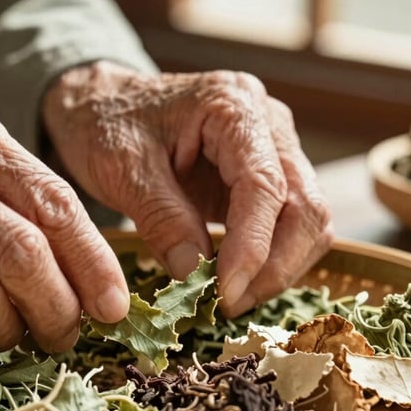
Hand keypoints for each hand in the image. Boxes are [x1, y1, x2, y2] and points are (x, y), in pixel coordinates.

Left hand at [42, 62, 333, 316]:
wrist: (103, 105)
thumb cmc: (106, 125)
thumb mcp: (121, 168)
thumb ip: (161, 217)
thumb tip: (194, 274)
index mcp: (233, 105)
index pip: (264, 184)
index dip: (253, 246)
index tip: (226, 293)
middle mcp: (267, 122)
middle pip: (305, 205)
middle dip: (274, 265)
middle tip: (228, 304)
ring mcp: (273, 148)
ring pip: (307, 220)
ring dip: (277, 267)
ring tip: (228, 298)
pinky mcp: (265, 175)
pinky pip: (288, 223)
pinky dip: (269, 258)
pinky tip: (232, 279)